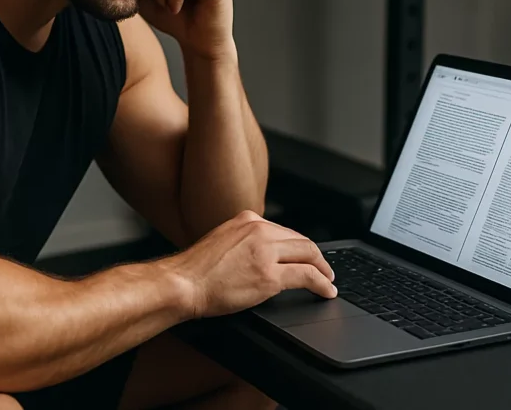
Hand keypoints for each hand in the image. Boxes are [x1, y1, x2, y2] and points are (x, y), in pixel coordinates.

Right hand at [164, 210, 337, 318]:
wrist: (183, 283)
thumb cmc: (194, 270)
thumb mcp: (221, 241)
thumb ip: (243, 241)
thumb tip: (259, 254)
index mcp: (247, 220)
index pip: (284, 231)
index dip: (299, 246)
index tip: (306, 256)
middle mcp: (259, 230)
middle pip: (301, 240)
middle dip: (317, 256)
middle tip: (324, 269)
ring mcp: (266, 252)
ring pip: (309, 254)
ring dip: (323, 269)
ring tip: (328, 280)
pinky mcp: (270, 275)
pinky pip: (307, 276)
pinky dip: (322, 283)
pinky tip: (326, 290)